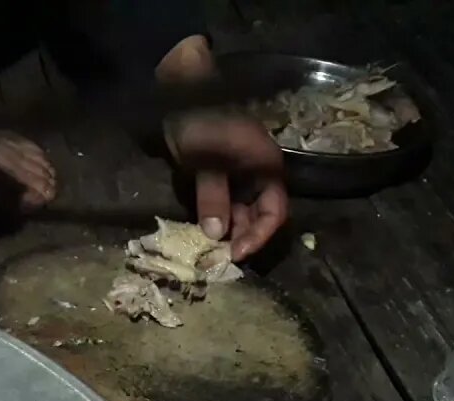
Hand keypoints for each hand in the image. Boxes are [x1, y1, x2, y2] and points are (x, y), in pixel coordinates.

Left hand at [156, 35, 288, 259]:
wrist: (178, 89)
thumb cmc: (198, 120)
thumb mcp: (204, 162)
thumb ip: (213, 198)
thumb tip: (217, 236)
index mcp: (266, 166)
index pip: (275, 212)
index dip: (257, 236)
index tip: (234, 254)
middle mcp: (259, 172)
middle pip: (259, 215)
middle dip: (241, 237)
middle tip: (218, 257)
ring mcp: (240, 172)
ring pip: (241, 211)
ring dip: (228, 230)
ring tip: (209, 249)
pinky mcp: (221, 172)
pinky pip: (225, 201)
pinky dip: (216, 217)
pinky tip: (202, 230)